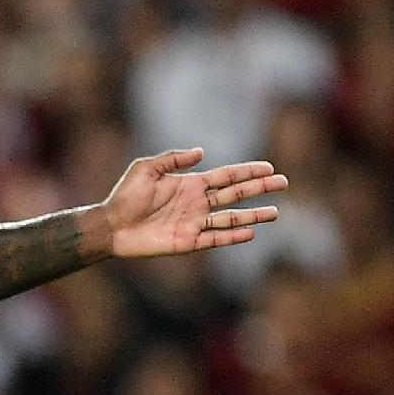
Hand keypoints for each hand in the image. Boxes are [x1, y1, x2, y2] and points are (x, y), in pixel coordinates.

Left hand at [103, 149, 286, 257]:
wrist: (110, 225)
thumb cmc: (124, 196)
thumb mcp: (146, 168)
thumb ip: (173, 158)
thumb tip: (201, 152)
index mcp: (190, 184)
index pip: (226, 176)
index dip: (247, 171)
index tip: (269, 168)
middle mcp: (196, 203)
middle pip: (235, 194)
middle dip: (259, 189)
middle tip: (283, 183)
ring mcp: (194, 223)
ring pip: (231, 218)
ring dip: (253, 215)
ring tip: (275, 212)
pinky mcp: (187, 242)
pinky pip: (214, 238)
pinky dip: (232, 236)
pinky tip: (250, 232)